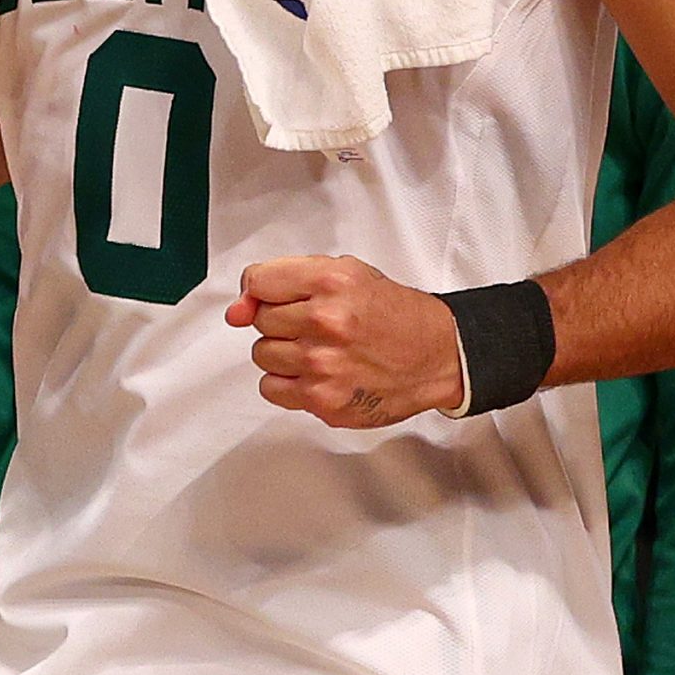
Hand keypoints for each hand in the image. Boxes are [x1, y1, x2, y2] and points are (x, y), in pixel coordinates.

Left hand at [227, 255, 464, 426]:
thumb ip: (288, 280)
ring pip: (262, 354)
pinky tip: (317, 374)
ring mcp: (322, 365)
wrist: (437, 355)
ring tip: (320, 349)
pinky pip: (271, 388)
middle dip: (283, 320)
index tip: (281, 297)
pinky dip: (287, 382)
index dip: (266, 290)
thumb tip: (236, 311)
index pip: (259, 282)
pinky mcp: (322, 400)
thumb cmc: (393, 314)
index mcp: (332, 281)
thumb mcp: (348, 274)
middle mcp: (325, 321)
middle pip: (260, 319)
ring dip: (285, 352)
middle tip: (317, 324)